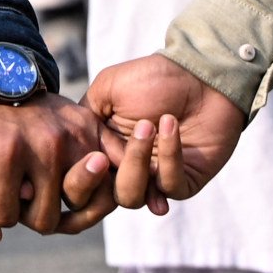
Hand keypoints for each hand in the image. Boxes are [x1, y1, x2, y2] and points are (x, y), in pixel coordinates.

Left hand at [0, 97, 113, 238]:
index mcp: (5, 154)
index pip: (3, 219)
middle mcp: (46, 145)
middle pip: (45, 220)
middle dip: (25, 210)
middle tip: (16, 186)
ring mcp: (73, 137)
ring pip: (79, 207)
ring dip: (59, 203)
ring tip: (41, 187)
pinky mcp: (92, 129)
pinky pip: (114, 181)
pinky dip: (102, 191)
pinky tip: (79, 188)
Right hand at [82, 53, 250, 211]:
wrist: (199, 74)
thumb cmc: (153, 78)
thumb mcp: (106, 88)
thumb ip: (83, 118)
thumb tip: (72, 150)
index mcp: (103, 149)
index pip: (80, 179)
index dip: (79, 172)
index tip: (88, 150)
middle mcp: (125, 168)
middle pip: (102, 197)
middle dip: (105, 171)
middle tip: (121, 139)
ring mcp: (154, 178)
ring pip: (133, 198)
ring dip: (137, 163)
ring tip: (150, 126)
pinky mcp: (186, 181)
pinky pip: (170, 187)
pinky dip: (169, 157)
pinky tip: (171, 126)